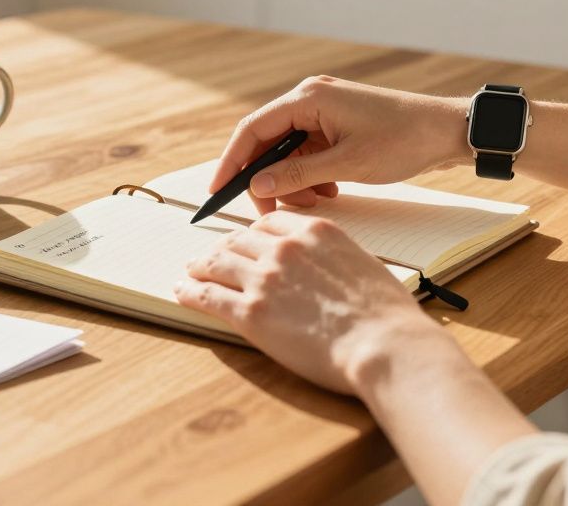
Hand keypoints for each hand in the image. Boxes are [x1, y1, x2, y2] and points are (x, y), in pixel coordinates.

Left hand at [174, 211, 436, 393]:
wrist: (383, 345)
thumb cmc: (385, 315)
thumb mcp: (363, 265)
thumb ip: (335, 258)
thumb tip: (329, 268)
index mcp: (316, 232)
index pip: (270, 222)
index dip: (253, 232)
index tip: (246, 240)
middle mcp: (284, 249)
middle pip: (239, 239)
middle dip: (224, 247)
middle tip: (213, 256)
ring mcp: (264, 279)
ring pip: (217, 262)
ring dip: (201, 265)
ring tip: (192, 271)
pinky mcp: (250, 313)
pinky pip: (208, 295)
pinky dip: (190, 291)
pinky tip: (182, 292)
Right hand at [213, 76, 467, 213]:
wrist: (447, 131)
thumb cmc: (403, 141)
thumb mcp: (347, 165)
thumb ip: (297, 175)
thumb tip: (257, 187)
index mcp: (308, 99)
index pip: (252, 129)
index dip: (231, 161)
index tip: (218, 190)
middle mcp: (310, 98)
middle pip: (267, 141)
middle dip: (267, 177)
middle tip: (272, 209)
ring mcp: (324, 110)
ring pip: (288, 150)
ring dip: (293, 180)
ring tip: (315, 200)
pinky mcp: (336, 123)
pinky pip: (308, 151)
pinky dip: (311, 174)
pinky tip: (330, 190)